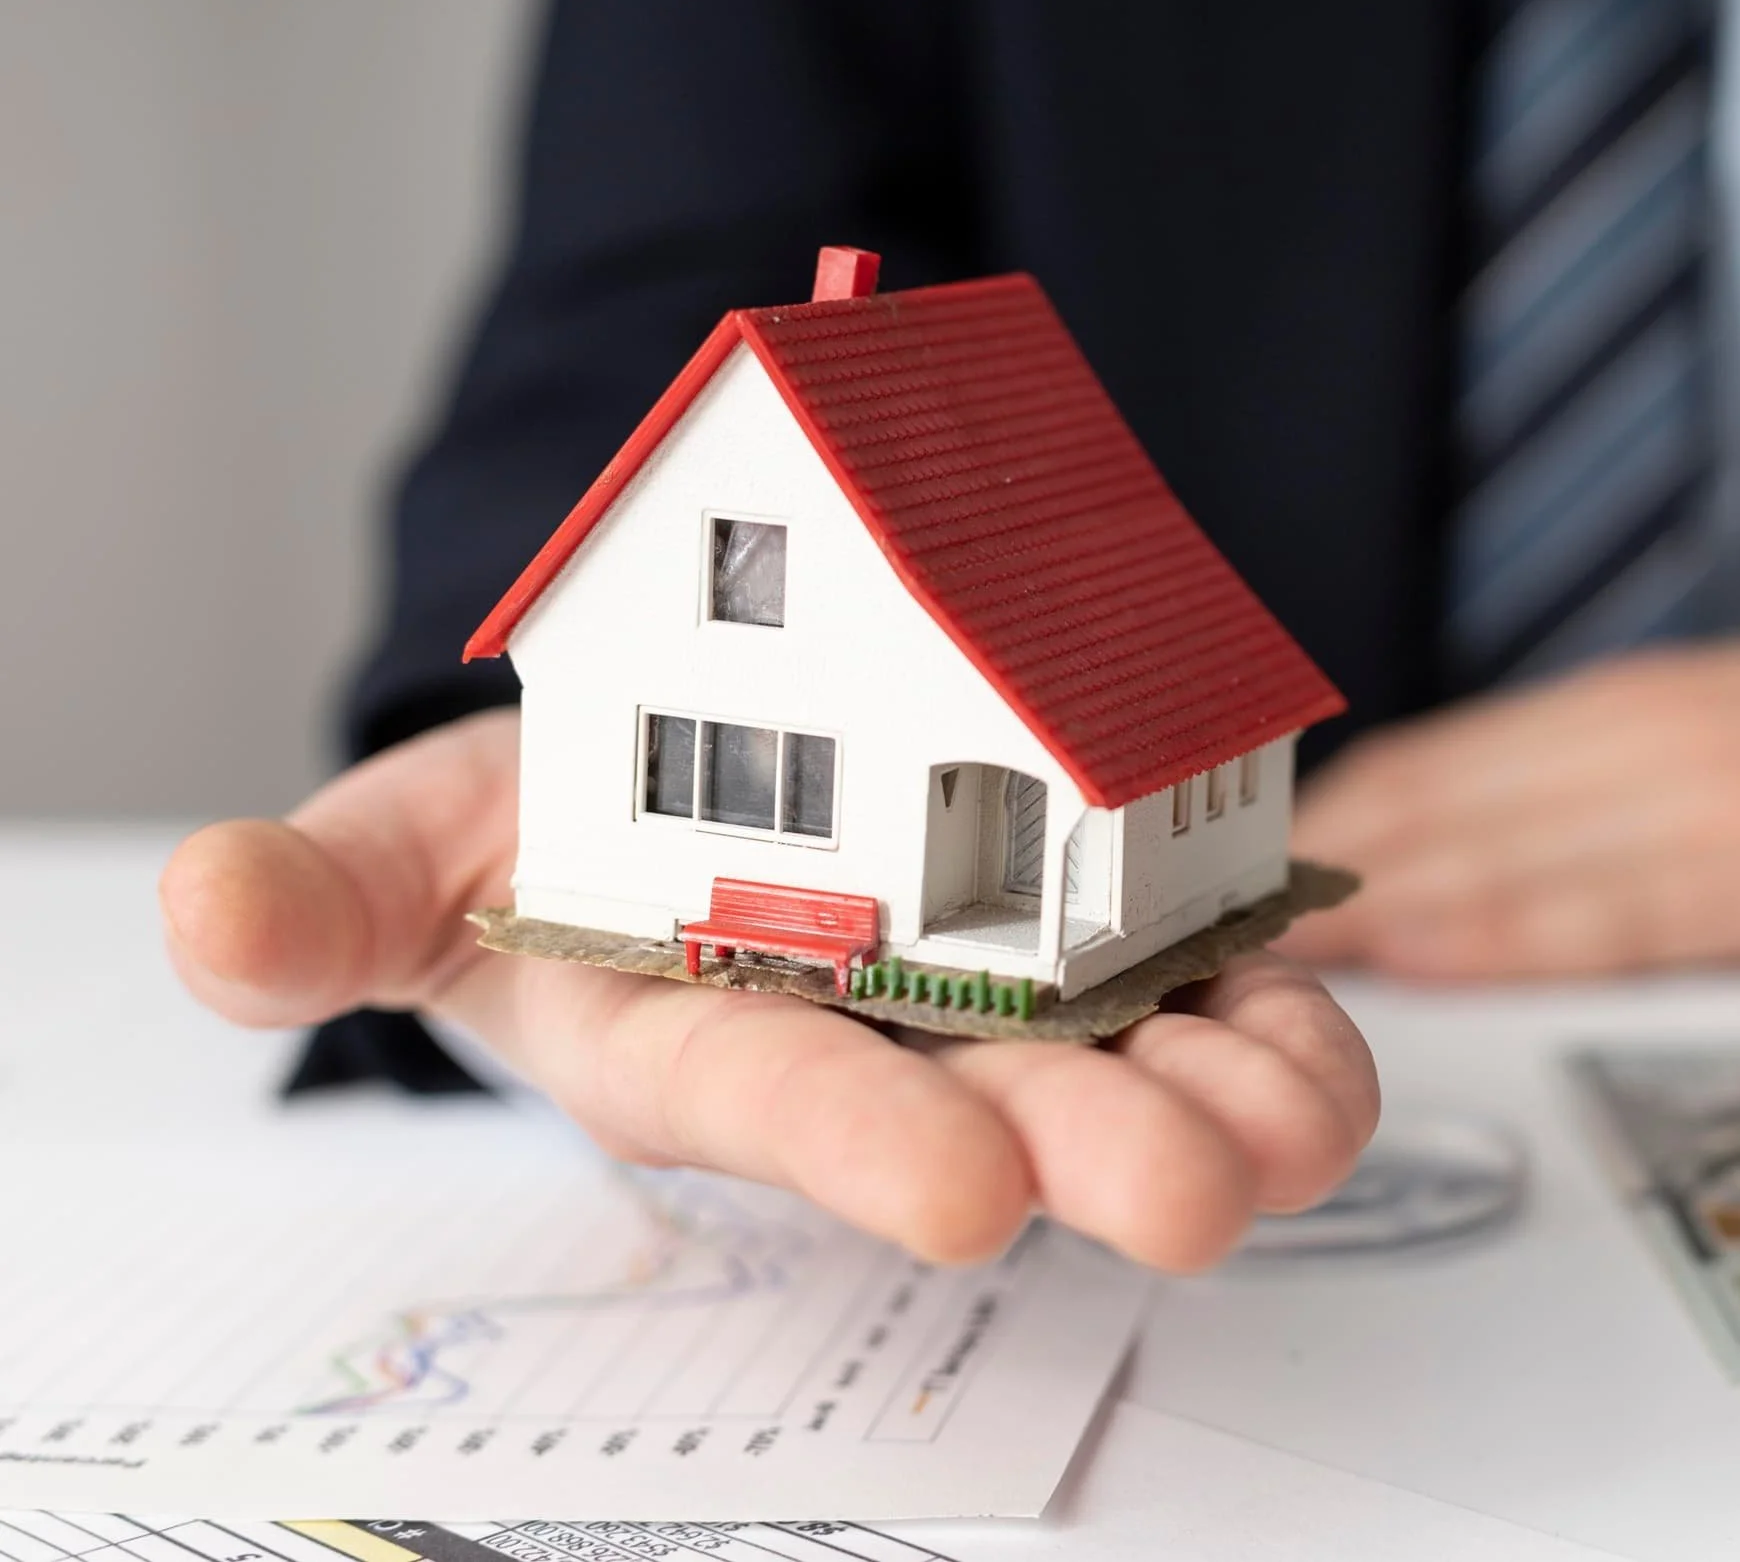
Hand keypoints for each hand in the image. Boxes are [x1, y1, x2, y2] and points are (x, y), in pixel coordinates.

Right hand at [159, 709, 1377, 1271]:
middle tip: (1187, 1194)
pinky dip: (1270, 1001)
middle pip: (1002, 1110)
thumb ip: (329, 896)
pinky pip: (1212, 979)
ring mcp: (1012, 989)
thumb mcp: (418, 846)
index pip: (794, 1107)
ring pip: (1142, 1068)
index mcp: (718, 1039)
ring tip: (1297, 1118)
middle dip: (1100, 1154)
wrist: (688, 772)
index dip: (868, 1147)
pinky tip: (1305, 1010)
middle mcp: (885, 1040)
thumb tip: (207, 913)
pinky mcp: (1108, 927)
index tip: (959, 1194)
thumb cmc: (553, 836)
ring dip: (1234, 1099)